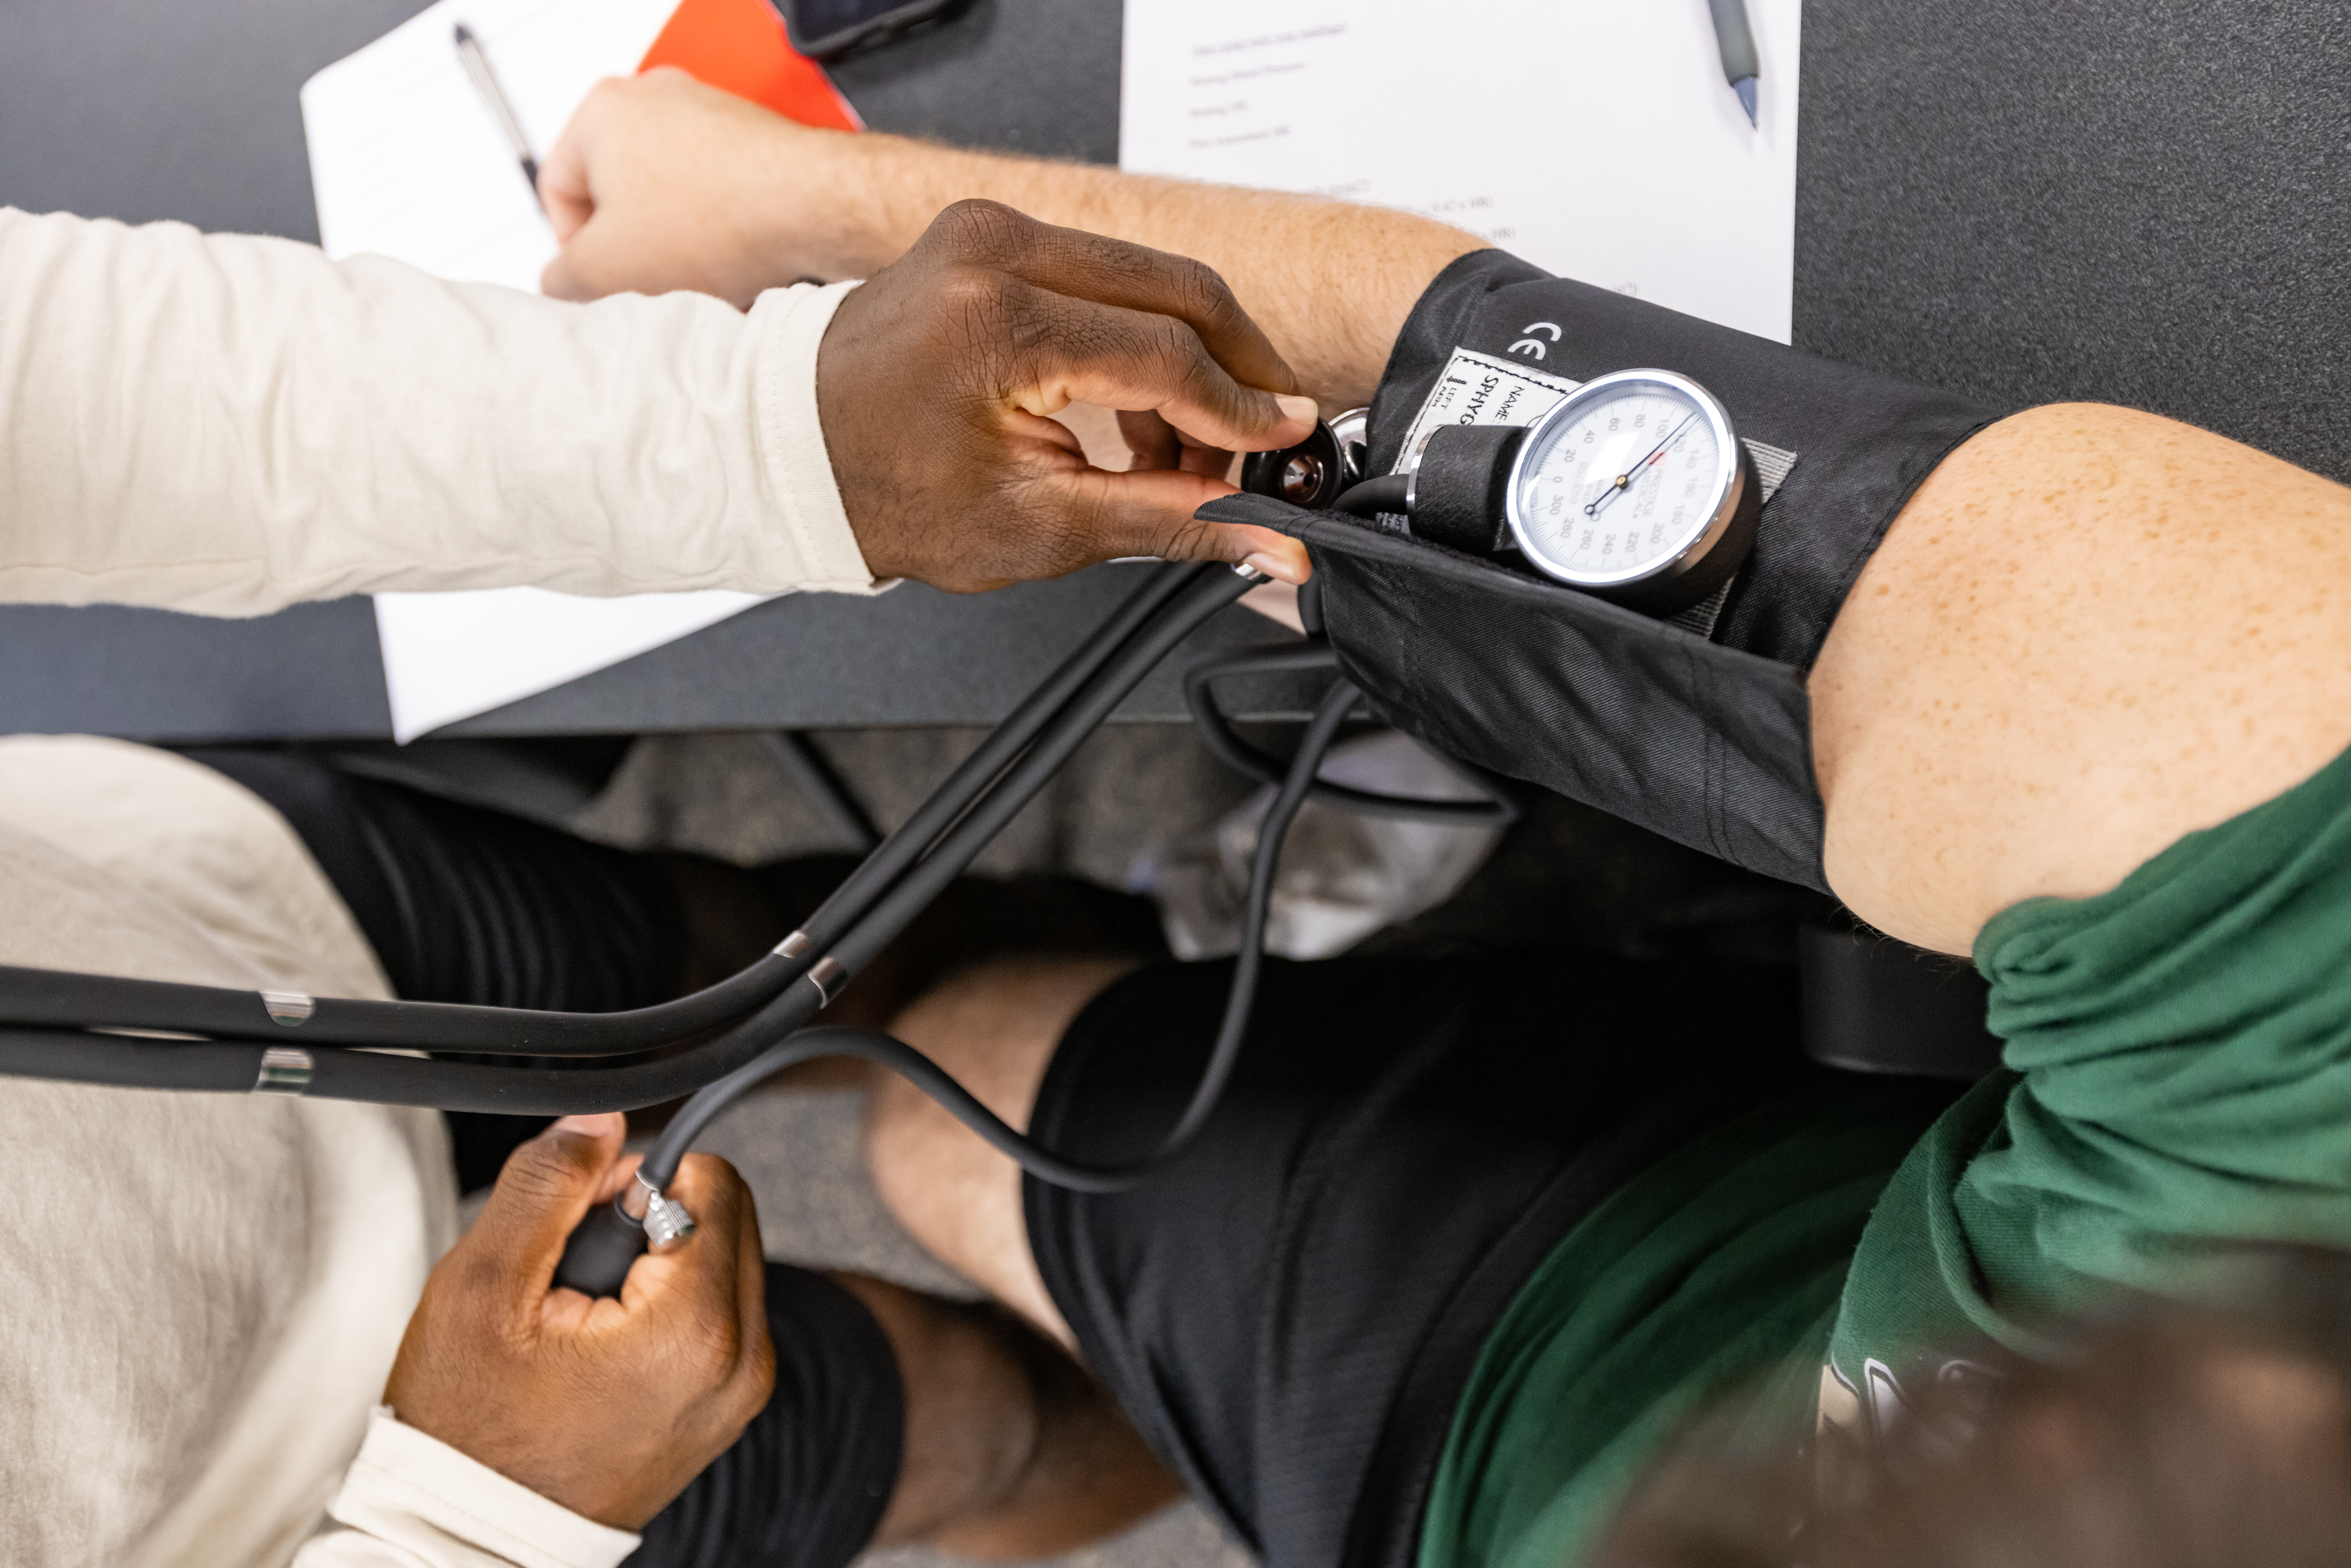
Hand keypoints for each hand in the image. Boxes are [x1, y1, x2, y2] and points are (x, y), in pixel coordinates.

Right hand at [383, 1115, 773, 1529]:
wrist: (471, 1534)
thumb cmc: (470, 1428)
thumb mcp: (482, 1286)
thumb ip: (547, 1184)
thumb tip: (601, 1121)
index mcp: (697, 1330)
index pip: (711, 1179)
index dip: (633, 1179)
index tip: (578, 1221)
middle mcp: (744, 1363)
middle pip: (725, 1216)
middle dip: (649, 1220)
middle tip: (571, 1273)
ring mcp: (741, 1393)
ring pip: (719, 1263)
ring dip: (654, 1265)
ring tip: (579, 1315)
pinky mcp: (726, 1408)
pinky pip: (715, 1317)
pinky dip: (663, 1310)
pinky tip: (598, 1343)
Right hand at [540, 69, 879, 304]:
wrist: (814, 209)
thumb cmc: (715, 222)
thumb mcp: (607, 268)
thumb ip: (564, 278)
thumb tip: (561, 281)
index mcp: (602, 112)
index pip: (558, 189)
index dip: (573, 248)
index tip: (598, 283)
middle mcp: (656, 101)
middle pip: (620, 198)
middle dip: (634, 252)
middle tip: (651, 289)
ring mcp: (710, 117)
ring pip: (673, 206)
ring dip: (681, 254)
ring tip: (703, 283)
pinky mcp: (754, 143)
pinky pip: (720, 202)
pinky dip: (722, 240)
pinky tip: (738, 270)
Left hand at [818, 200, 1318, 588]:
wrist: (793, 456)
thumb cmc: (886, 493)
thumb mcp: (1041, 527)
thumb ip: (1170, 521)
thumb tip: (1268, 536)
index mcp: (996, 320)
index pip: (1167, 355)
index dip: (1242, 412)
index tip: (1287, 448)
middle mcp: (993, 249)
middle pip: (1179, 292)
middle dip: (1238, 371)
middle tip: (1269, 438)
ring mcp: (990, 230)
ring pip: (1151, 281)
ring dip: (1191, 364)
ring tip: (1189, 456)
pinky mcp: (992, 236)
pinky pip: (1107, 278)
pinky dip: (1142, 345)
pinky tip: (1144, 420)